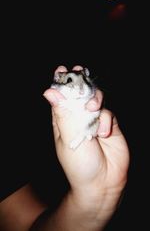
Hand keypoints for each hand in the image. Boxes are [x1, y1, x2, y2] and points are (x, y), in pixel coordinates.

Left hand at [43, 65, 129, 205]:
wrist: (103, 183)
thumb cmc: (79, 164)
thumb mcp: (68, 138)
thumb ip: (63, 114)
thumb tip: (49, 92)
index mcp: (63, 120)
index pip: (61, 97)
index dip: (61, 83)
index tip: (62, 70)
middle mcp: (78, 117)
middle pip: (79, 94)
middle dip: (81, 82)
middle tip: (80, 71)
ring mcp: (95, 120)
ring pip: (96, 98)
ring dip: (95, 99)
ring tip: (93, 109)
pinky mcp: (110, 124)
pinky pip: (109, 113)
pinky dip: (106, 121)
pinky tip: (104, 134)